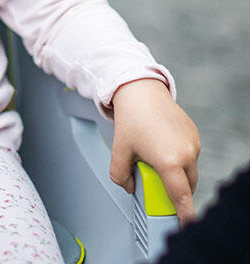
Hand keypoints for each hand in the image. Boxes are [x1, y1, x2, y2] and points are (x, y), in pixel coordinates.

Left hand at [110, 78, 200, 225]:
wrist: (140, 89)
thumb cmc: (131, 117)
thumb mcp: (119, 149)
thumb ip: (120, 174)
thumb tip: (129, 186)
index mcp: (169, 162)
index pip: (181, 198)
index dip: (184, 215)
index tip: (185, 224)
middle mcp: (186, 154)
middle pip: (186, 186)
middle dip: (174, 190)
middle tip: (155, 181)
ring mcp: (193, 143)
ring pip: (189, 170)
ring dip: (177, 172)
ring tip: (155, 156)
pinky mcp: (194, 134)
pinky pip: (190, 155)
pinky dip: (180, 157)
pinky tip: (162, 144)